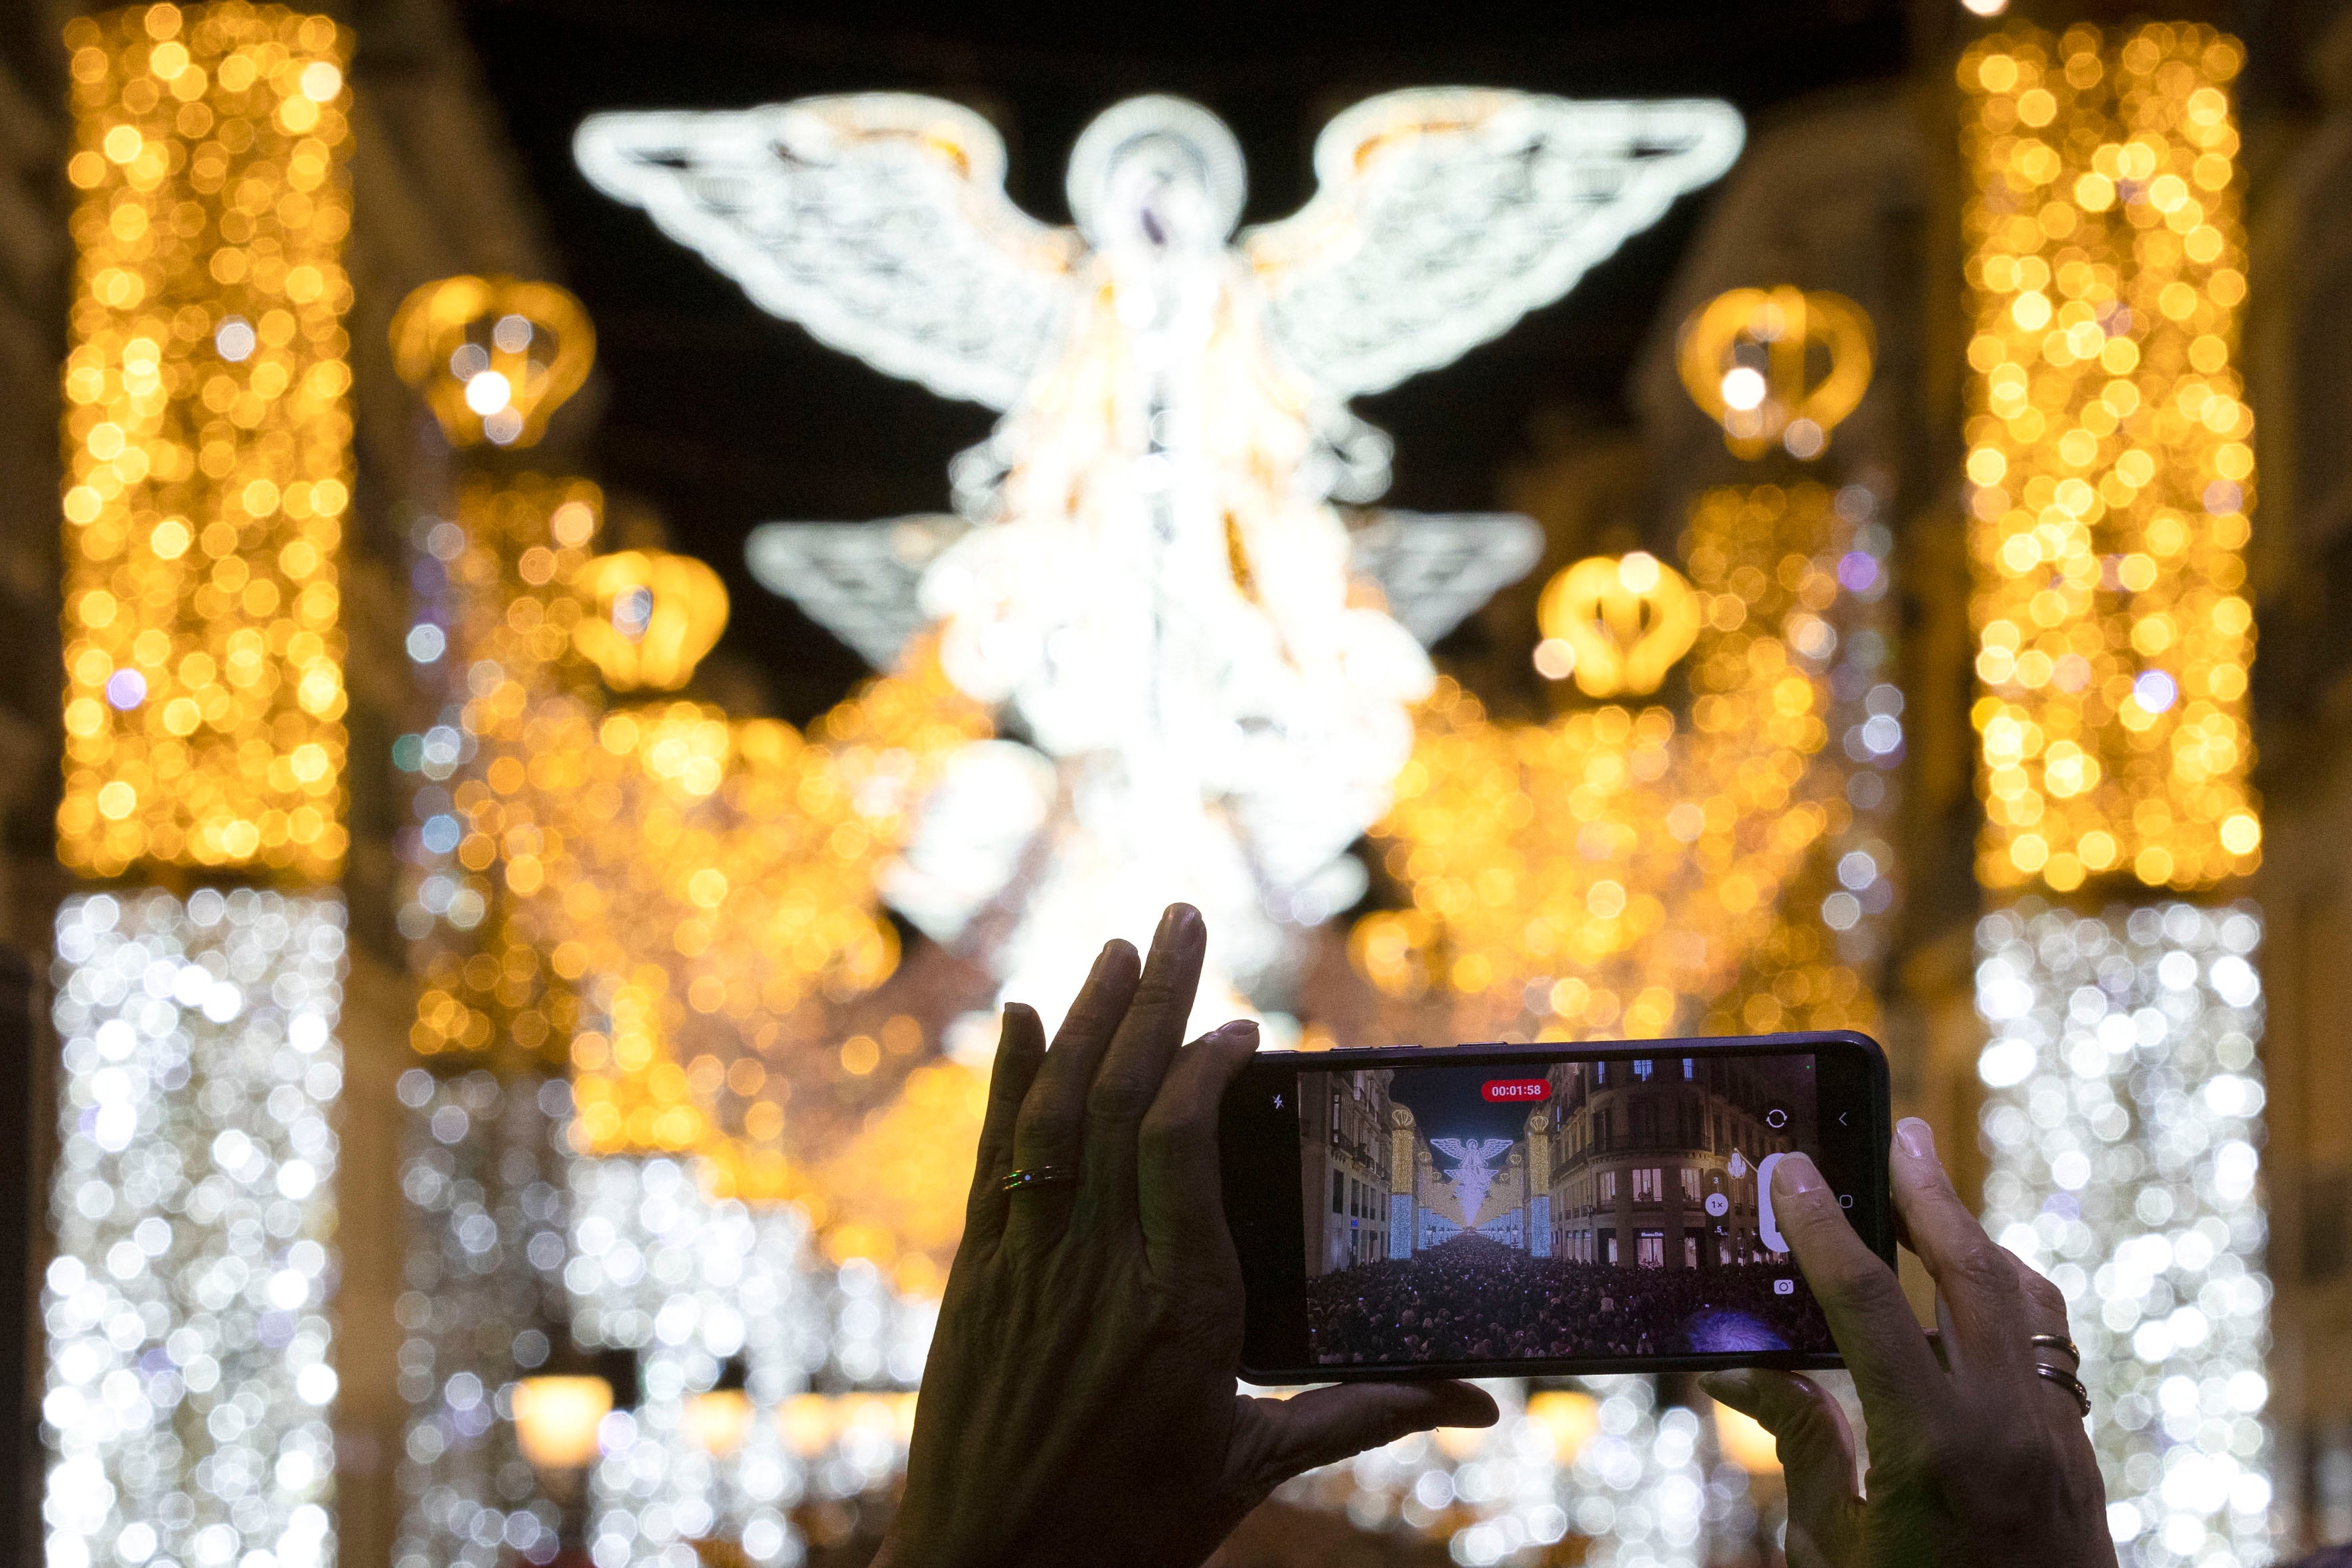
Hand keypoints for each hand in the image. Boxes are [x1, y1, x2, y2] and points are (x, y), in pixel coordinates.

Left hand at [874, 905, 1495, 1567]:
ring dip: (1083, 1018)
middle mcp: (1096, 1271)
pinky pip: (991, 1159)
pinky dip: (1004, 1081)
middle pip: (1120, 1101)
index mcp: (1180, 1310)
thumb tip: (1480, 1402)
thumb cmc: (1130, 1531)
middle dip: (1152, 997)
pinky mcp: (974, 1279)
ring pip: (1052, 1114)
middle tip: (1180, 915)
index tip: (1242, 1025)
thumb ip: (1364, 1414)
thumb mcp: (1254, 1471)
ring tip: (1116, 946)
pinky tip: (1016, 1016)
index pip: (1182, 1146)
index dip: (1206, 1067)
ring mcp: (1025, 1268)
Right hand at [1702, 1119, 2112, 1567]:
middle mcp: (2007, 1426)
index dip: (1823, 1226)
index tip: (1794, 1170)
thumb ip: (1799, 1440)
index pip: (1870, 1301)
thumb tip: (1735, 1367)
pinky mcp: (2076, 1450)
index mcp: (1932, 1448)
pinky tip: (1973, 1285)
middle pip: (1972, 1269)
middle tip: (1896, 1131)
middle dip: (1927, 1192)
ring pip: (2026, 1299)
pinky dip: (2007, 1294)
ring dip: (1975, 1235)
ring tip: (1930, 1191)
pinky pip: (2047, 1343)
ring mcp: (2055, 1436)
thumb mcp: (1835, 1543)